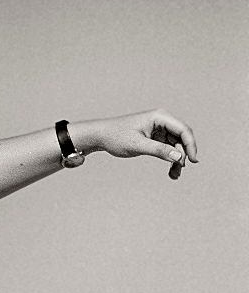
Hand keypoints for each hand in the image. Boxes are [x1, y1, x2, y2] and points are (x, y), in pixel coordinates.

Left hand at [78, 109, 197, 179]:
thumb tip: (179, 157)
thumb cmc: (116, 136)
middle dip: (183, 155)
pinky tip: (171, 173)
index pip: (183, 130)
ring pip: (177, 146)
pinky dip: (171, 160)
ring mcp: (160, 130)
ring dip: (177, 160)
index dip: (191, 145)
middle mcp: (162, 121)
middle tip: (178, 170)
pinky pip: (170, 150)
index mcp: (159, 117)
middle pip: (182, 139)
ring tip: (174, 175)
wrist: (100, 137)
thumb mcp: (137, 145)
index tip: (192, 161)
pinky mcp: (156, 138)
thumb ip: (159, 150)